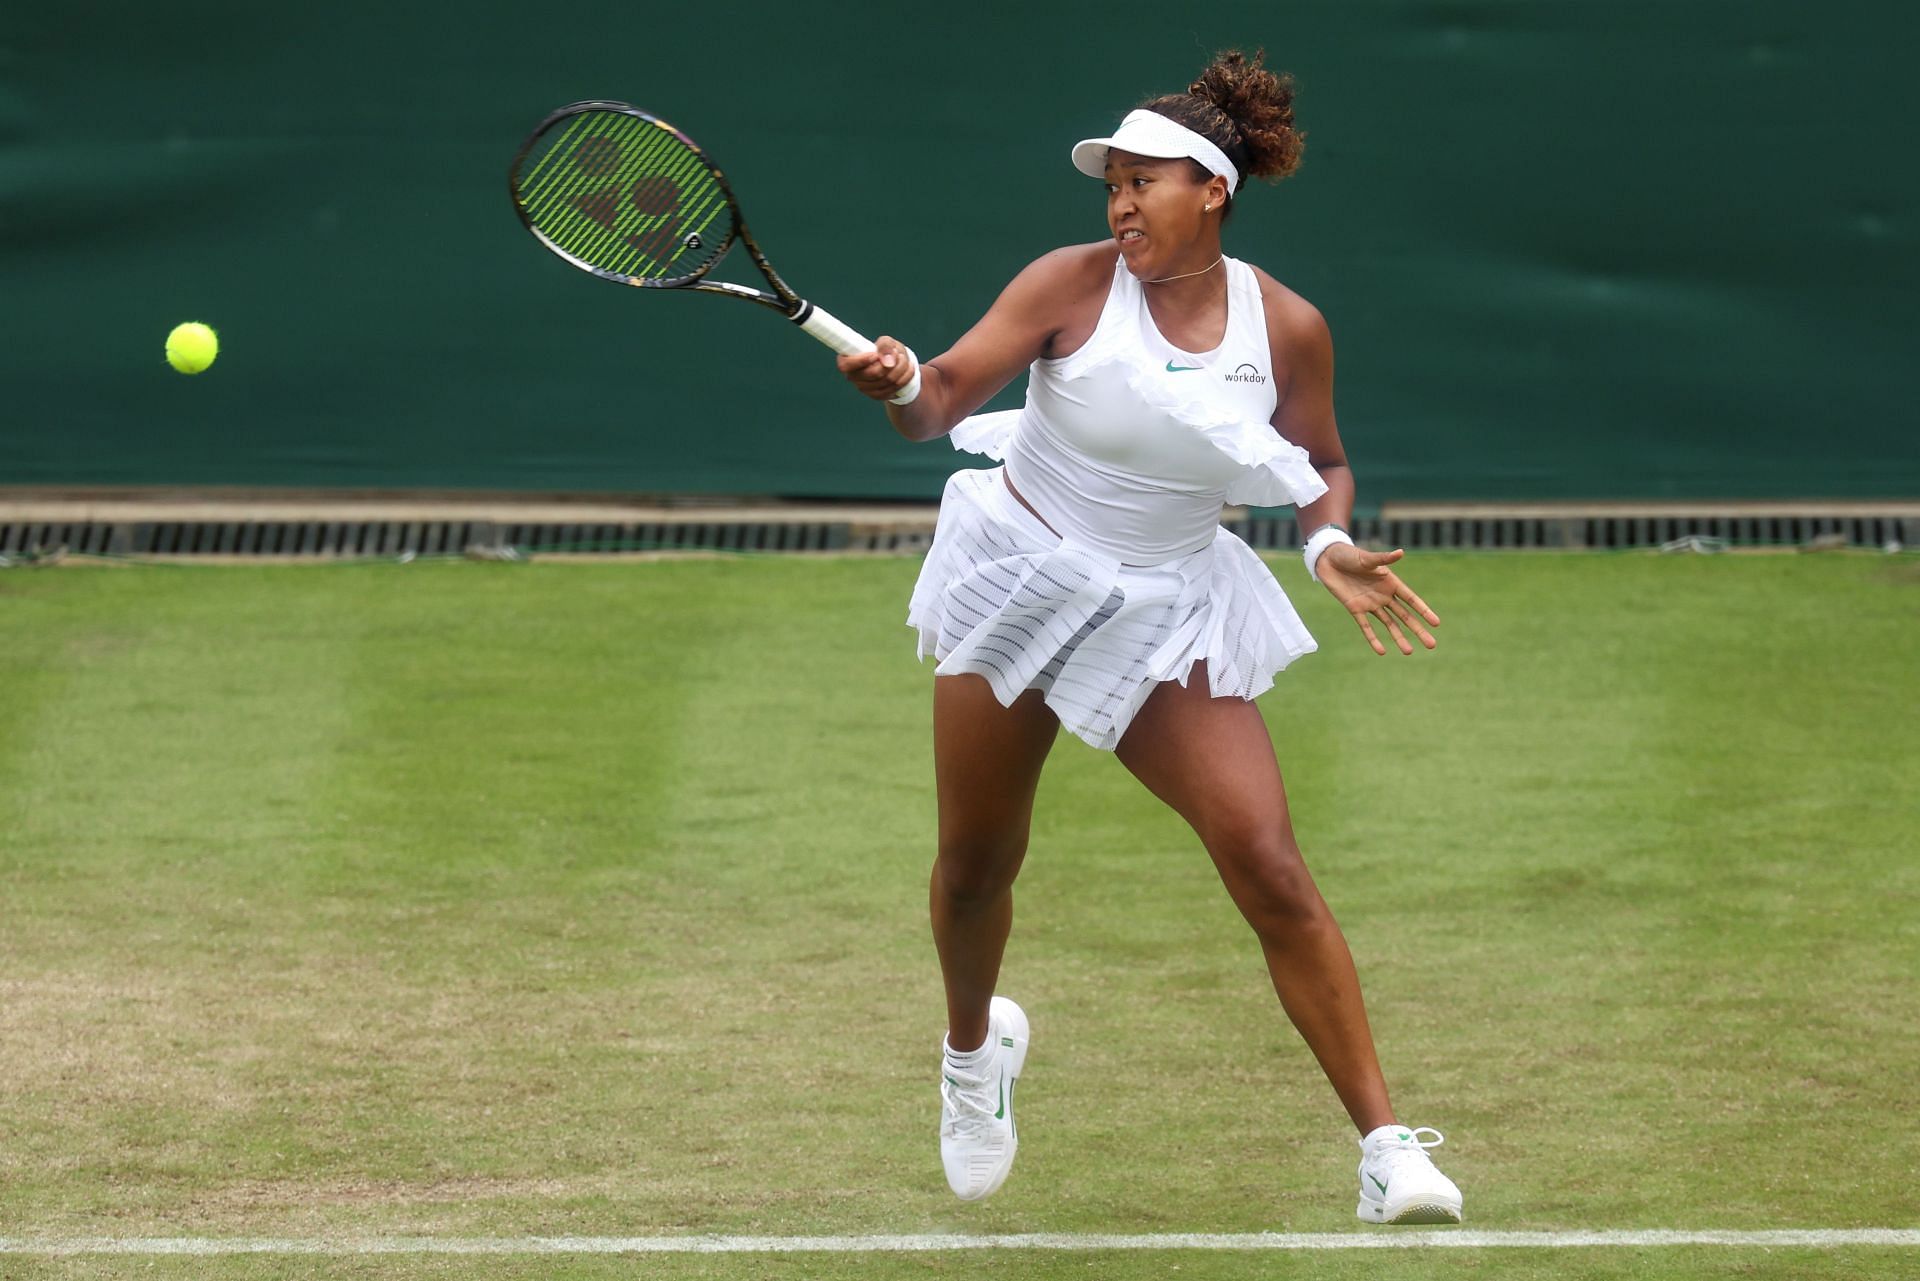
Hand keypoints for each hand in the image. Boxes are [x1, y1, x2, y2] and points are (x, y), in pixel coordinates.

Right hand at [836, 335, 916, 402]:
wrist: (895, 364)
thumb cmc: (886, 350)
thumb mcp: (886, 341)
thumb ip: (885, 346)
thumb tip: (888, 363)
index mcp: (848, 361)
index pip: (845, 365)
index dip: (860, 361)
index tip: (875, 355)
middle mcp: (853, 377)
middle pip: (872, 373)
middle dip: (891, 362)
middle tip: (898, 353)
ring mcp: (864, 388)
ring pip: (886, 381)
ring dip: (901, 368)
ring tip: (904, 359)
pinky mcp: (876, 396)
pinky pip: (893, 388)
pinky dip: (905, 377)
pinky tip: (909, 369)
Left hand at [1315, 544, 1439, 655]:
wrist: (1328, 560)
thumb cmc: (1350, 555)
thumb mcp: (1367, 559)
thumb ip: (1383, 559)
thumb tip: (1401, 552)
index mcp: (1390, 582)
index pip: (1411, 600)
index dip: (1423, 611)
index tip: (1436, 623)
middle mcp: (1384, 595)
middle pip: (1404, 616)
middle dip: (1417, 630)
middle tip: (1431, 645)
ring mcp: (1370, 604)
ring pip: (1389, 624)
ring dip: (1399, 637)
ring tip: (1409, 652)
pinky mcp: (1355, 609)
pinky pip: (1366, 626)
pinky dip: (1373, 639)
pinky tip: (1381, 651)